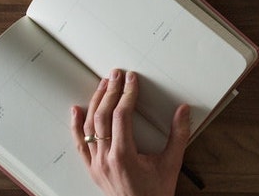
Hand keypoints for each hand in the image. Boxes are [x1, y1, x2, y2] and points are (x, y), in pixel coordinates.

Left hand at [71, 69, 189, 195]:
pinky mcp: (92, 168)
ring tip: (102, 85)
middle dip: (110, 92)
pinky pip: (80, 144)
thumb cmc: (155, 193)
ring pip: (89, 127)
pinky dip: (76, 126)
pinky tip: (76, 110)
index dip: (127, 94)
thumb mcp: (172, 163)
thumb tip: (183, 111)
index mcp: (124, 156)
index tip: (132, 80)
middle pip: (103, 117)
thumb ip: (179, 135)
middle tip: (116, 75)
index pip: (122, 116)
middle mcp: (106, 159)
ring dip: (96, 103)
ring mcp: (96, 164)